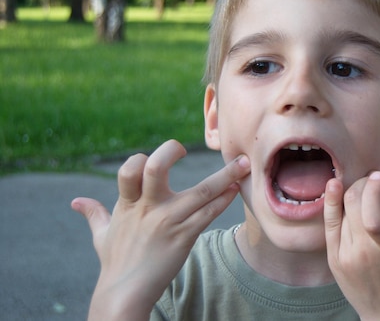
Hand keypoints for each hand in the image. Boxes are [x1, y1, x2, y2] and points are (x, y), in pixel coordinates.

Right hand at [71, 140, 249, 319]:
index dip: (141, 158)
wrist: (124, 292)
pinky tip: (235, 190)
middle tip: (183, 147)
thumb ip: (94, 213)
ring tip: (243, 164)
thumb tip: (77, 201)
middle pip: (157, 168)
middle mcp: (148, 208)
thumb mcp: (101, 235)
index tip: (158, 156)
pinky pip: (209, 214)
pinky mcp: (184, 237)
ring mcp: (168, 221)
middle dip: (171, 151)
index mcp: (128, 203)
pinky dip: (224, 200)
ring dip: (225, 176)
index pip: (130, 168)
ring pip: (200, 191)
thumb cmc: (115, 262)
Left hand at [323, 172, 379, 320]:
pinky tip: (336, 186)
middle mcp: (364, 252)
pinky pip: (328, 222)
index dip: (373, 189)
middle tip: (378, 181)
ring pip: (341, 209)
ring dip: (354, 191)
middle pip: (354, 203)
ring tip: (368, 190)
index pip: (373, 215)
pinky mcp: (334, 257)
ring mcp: (345, 255)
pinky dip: (331, 201)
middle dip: (365, 183)